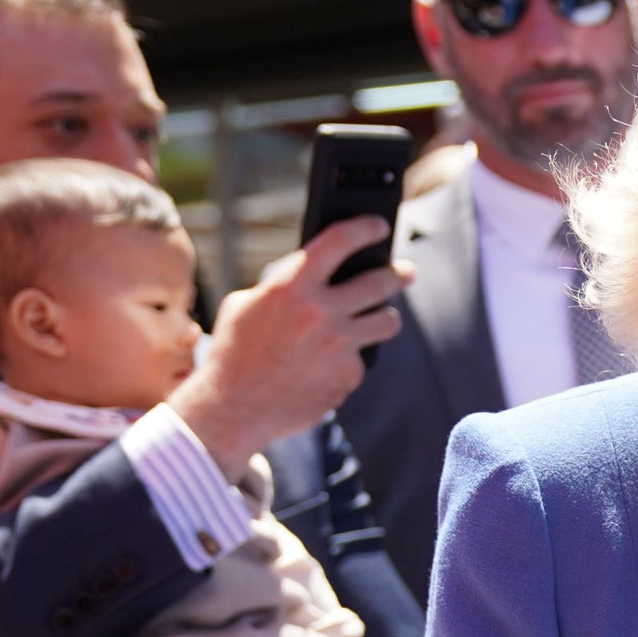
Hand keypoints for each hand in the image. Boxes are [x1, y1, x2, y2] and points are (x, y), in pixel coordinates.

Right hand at [163, 217, 408, 478]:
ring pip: (387, 321)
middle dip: (399, 273)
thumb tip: (315, 275)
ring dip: (383, 318)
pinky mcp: (348, 375)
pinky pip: (362, 359)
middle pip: (381, 282)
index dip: (365, 228)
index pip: (340, 241)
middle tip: (405, 271)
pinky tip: (329, 365)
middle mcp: (321, 312)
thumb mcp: (246, 305)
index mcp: (291, 286)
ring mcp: (339, 346)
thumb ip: (283, 286)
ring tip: (378, 317)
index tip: (379, 226)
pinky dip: (350, 360)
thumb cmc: (234, 352)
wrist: (232, 409)